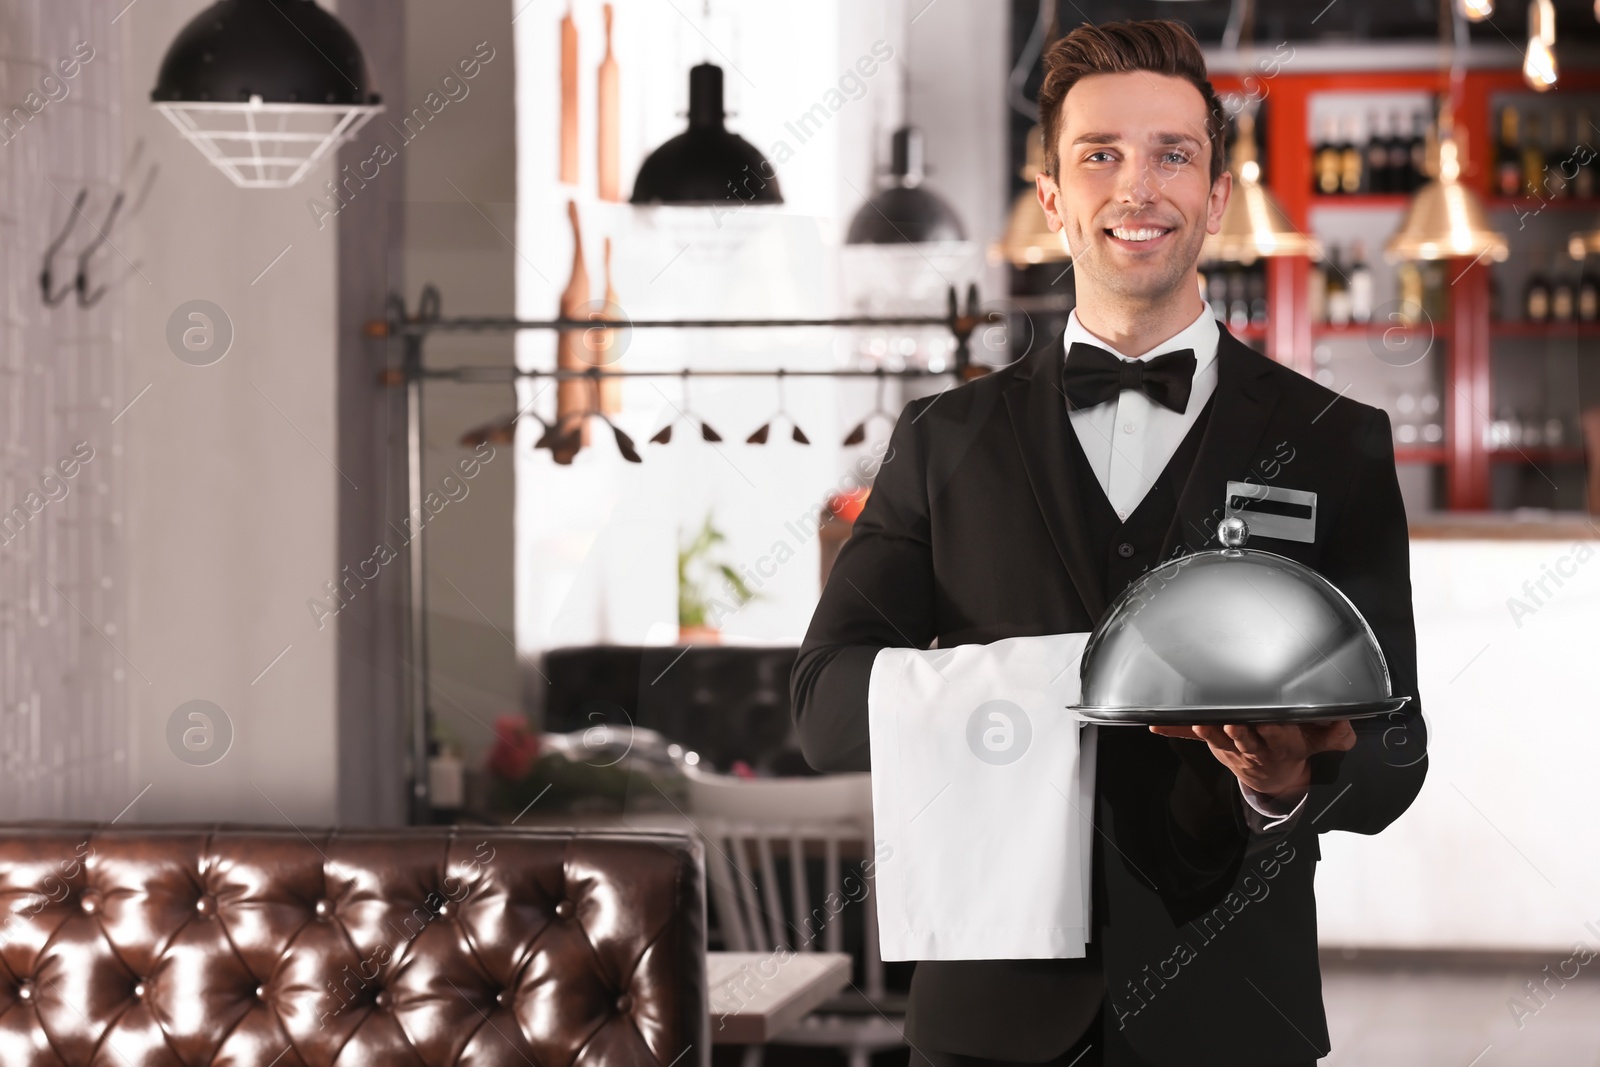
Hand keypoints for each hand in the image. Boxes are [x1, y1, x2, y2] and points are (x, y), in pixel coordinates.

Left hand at [1148, 721, 1356, 799]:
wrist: (1275, 778)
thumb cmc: (1296, 748)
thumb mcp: (1322, 744)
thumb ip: (1336, 733)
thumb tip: (1345, 720)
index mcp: (1283, 744)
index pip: (1278, 736)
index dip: (1270, 731)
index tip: (1263, 721)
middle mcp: (1256, 747)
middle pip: (1246, 740)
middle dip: (1238, 734)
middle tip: (1230, 725)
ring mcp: (1233, 748)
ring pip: (1219, 740)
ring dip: (1208, 733)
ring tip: (1198, 723)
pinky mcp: (1215, 744)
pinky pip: (1193, 736)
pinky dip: (1175, 728)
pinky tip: (1156, 724)